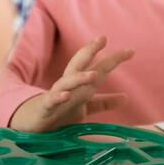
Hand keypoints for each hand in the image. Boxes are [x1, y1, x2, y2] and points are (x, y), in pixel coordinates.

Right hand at [9, 36, 133, 133]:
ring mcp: (56, 95)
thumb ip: (104, 102)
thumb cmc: (60, 114)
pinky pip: (51, 101)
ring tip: (94, 74)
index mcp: (78, 84)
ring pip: (66, 82)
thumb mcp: (85, 107)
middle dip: (89, 51)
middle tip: (102, 38)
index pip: (97, 68)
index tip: (131, 51)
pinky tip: (66, 95)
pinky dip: (58, 97)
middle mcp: (68, 86)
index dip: (113, 59)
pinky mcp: (45, 108)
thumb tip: (126, 97)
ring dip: (80, 77)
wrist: (32, 126)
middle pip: (78, 65)